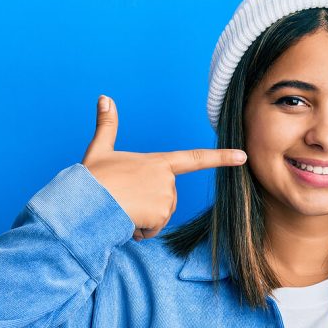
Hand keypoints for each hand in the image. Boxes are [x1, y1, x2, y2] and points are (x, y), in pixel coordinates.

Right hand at [81, 95, 247, 240]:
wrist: (84, 200)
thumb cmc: (92, 178)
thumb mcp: (99, 149)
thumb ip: (107, 125)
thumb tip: (104, 97)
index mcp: (158, 162)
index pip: (195, 159)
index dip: (221, 158)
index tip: (243, 156)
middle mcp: (166, 179)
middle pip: (167, 200)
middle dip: (147, 206)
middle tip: (124, 199)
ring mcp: (166, 198)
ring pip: (159, 217)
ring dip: (142, 219)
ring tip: (122, 208)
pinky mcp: (161, 215)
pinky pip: (153, 230)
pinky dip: (139, 231)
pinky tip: (124, 221)